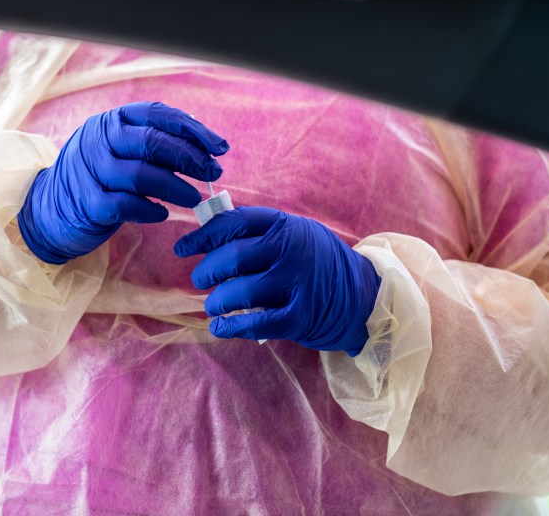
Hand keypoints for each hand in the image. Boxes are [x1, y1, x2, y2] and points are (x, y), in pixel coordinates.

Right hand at [19, 101, 228, 263]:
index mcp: (111, 121)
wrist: (48, 209)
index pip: (157, 114)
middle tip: (212, 173)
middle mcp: (98, 141)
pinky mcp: (88, 203)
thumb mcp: (120, 151)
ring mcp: (90, 172)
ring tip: (195, 198)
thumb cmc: (98, 178)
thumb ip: (154, 145)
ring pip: (140, 175)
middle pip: (150, 142)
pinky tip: (163, 214)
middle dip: (188, 158)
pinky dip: (150, 210)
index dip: (192, 129)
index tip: (219, 147)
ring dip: (174, 187)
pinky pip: (125, 205)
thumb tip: (204, 150)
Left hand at [174, 207, 380, 355]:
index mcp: (286, 226)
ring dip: (217, 301)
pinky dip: (230, 326)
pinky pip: (254, 323)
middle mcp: (291, 251)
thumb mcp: (297, 234)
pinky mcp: (300, 317)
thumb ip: (261, 232)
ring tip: (213, 305)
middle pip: (232, 257)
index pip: (234, 222)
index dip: (203, 234)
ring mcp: (297, 284)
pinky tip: (220, 326)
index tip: (184, 248)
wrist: (363, 296)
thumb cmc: (319, 263)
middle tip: (199, 280)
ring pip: (239, 292)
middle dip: (207, 270)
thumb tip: (208, 233)